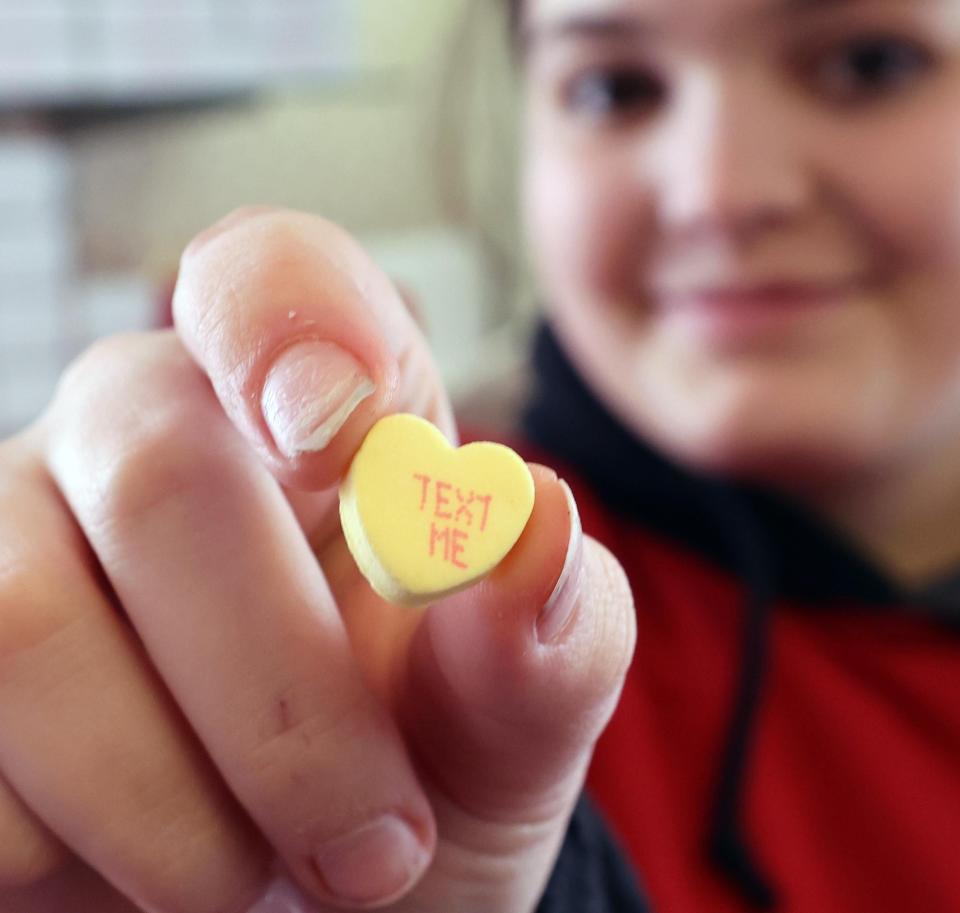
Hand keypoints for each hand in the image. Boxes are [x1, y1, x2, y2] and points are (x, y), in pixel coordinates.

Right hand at [0, 208, 635, 912]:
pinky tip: (137, 863)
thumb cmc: (428, 775)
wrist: (313, 900)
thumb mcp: (516, 714)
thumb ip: (547, 630)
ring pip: (24, 626)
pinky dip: (74, 859)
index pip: (271, 275)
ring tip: (253, 877)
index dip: (290, 325)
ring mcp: (14, 543)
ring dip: (173, 809)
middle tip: (375, 847)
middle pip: (157, 474)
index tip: (339, 440)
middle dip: (284, 704)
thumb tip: (535, 526)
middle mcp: (143, 442)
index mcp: (312, 415)